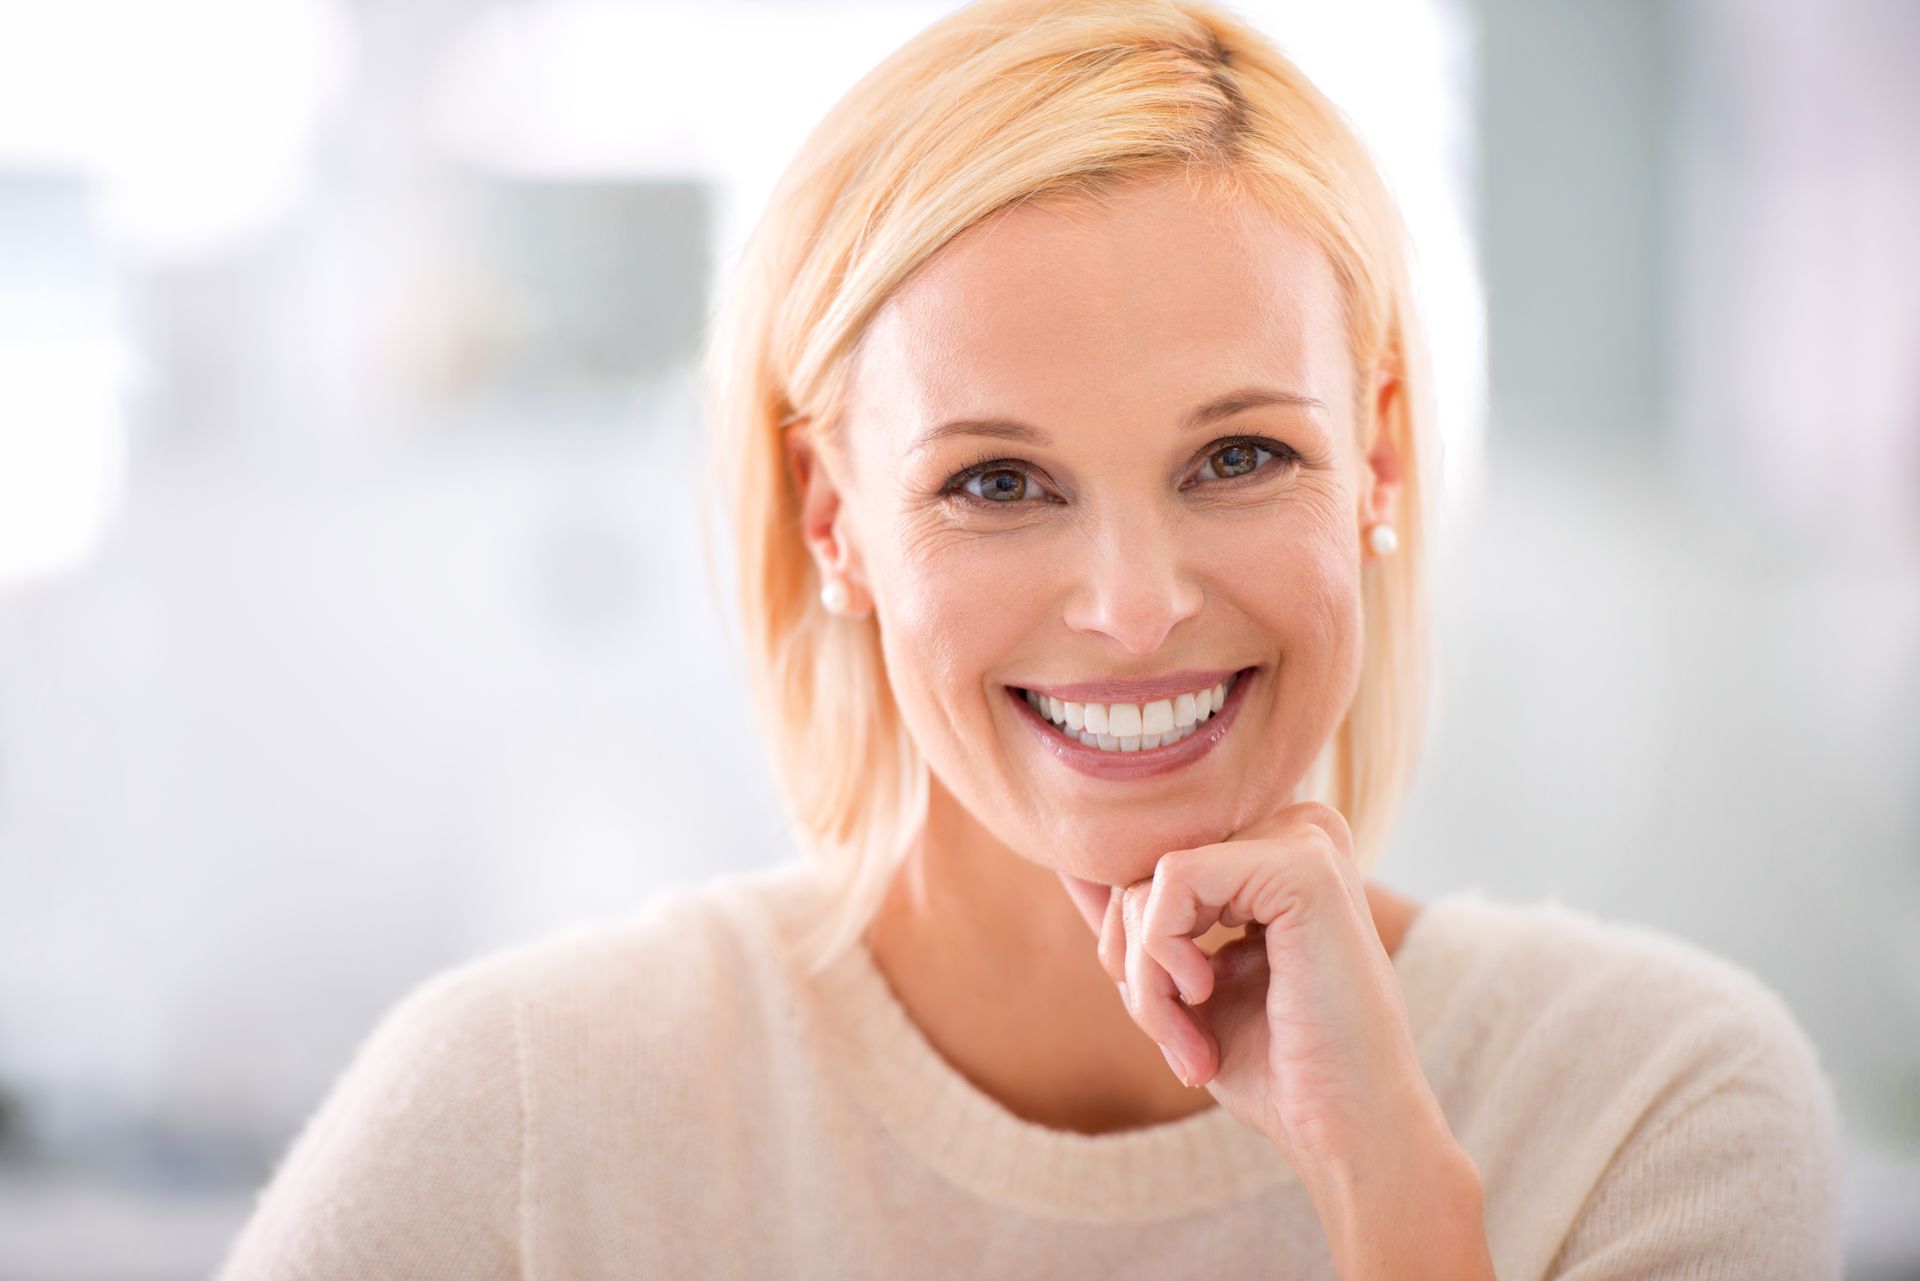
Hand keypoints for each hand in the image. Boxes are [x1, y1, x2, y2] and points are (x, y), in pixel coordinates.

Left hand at [1055, 801, 1447, 1178]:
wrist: (1348, 1132)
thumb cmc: (1277, 1070)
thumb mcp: (1185, 985)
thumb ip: (1141, 925)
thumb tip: (1069, 866)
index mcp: (1278, 854)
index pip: (1155, 866)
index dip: (1127, 942)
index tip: (1163, 1019)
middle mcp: (1297, 830)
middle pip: (1147, 870)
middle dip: (1137, 967)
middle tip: (1181, 1044)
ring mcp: (1305, 840)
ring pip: (1151, 879)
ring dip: (1148, 980)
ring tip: (1193, 1045)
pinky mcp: (1302, 866)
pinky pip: (1171, 881)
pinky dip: (1161, 959)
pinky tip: (1204, 999)